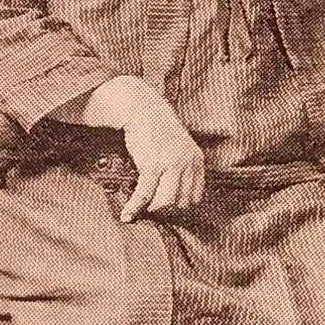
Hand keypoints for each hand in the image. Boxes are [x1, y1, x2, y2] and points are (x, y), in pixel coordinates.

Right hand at [85, 75, 206, 222]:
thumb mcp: (180, 147)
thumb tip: (173, 198)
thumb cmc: (158, 129)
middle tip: (150, 210)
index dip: (180, 206)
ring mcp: (171, 164)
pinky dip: (134, 207)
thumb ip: (182, 167)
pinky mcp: (152, 165)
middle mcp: (188, 163)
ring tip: (140, 210)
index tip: (167, 209)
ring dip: (150, 210)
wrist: (143, 110)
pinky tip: (127, 214)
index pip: (196, 197)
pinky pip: (145, 194)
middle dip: (165, 210)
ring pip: (164, 203)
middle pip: (181, 203)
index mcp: (197, 160)